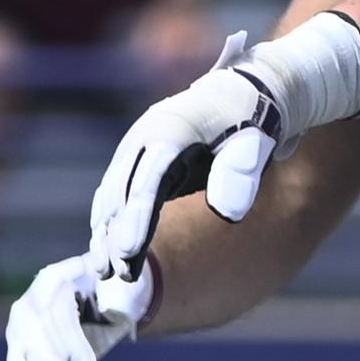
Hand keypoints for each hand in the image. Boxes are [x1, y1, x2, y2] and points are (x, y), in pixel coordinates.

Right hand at [0, 251, 155, 360]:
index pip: (54, 316)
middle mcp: (26, 310)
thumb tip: (108, 297)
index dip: (70, 346)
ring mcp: (17, 339)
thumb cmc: (110, 289)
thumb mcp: (117, 280)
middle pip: (33, 350)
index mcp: (51, 282)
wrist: (95, 298)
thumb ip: (114, 285)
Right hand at [87, 13, 359, 274]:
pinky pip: (117, 186)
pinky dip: (110, 215)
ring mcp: (139, 141)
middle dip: (114, 233)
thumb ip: (240, 174)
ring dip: (106, 228)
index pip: (146, 184)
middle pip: (122, 191)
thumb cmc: (255, 118)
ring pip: (113, 190)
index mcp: (171, 131)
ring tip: (104, 267)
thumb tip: (228, 213)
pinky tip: (106, 242)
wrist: (250, 86)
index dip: (135, 221)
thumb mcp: (255, 141)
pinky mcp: (140, 150)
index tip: (128, 255)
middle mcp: (147, 134)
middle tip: (114, 274)